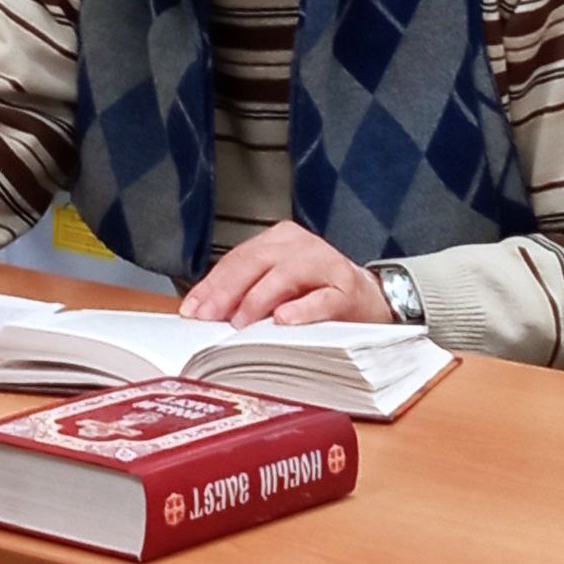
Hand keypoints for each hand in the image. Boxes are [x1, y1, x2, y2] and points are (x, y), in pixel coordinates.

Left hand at [178, 220, 393, 327]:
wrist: (372, 300)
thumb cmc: (317, 295)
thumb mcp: (278, 287)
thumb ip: (247, 293)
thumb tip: (205, 313)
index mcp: (280, 240)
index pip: (238, 259)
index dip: (211, 284)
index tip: (192, 310)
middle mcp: (301, 245)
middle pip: (256, 262)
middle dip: (226, 291)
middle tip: (209, 318)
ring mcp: (326, 264)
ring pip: (285, 275)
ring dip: (258, 300)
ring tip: (240, 323)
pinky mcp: (347, 290)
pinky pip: (322, 299)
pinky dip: (302, 310)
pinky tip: (284, 320)